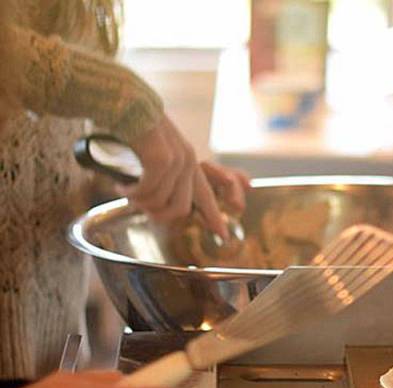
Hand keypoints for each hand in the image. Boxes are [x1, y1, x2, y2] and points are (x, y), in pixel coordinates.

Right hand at [124, 115, 249, 238]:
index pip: (206, 195)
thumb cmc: (132, 127)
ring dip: (138, 202)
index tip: (224, 236)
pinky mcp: (161, 160)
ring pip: (160, 202)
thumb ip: (161, 177)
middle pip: (180, 209)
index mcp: (188, 162)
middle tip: (138, 207)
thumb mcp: (154, 153)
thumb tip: (154, 204)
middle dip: (157, 215)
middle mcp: (188, 162)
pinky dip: (131, 193)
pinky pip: (147, 192)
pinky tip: (121, 184)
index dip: (215, 217)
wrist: (124, 99)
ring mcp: (177, 161)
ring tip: (125, 190)